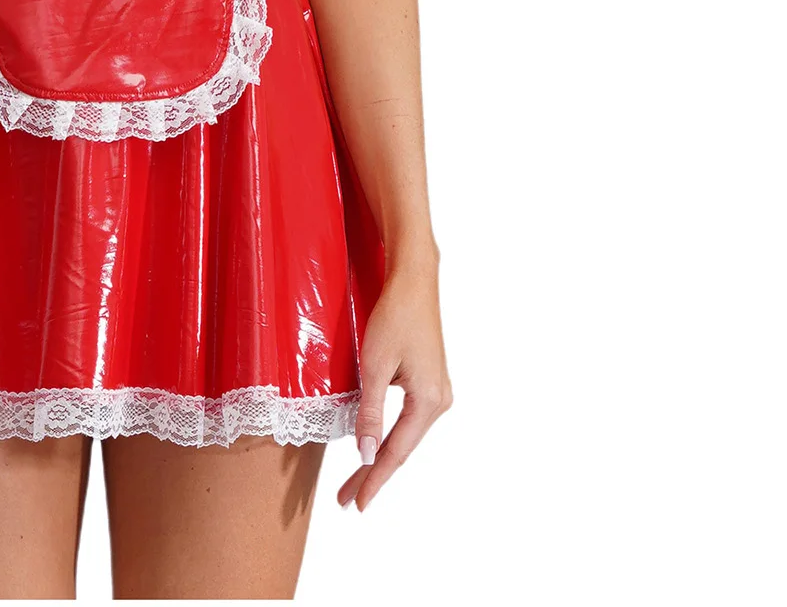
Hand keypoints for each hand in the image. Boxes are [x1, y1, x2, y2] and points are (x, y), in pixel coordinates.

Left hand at [337, 254, 451, 511]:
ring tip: (356, 480)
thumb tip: (363, 454)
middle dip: (373, 473)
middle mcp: (439, 402)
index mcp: (429, 402)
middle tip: (347, 499)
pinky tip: (373, 444)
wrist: (414, 281)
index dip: (374, 479)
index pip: (395, 452)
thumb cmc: (394, 317)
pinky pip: (408, 419)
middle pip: (401, 448)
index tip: (357, 504)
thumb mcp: (375, 366)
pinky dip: (389, 435)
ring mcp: (437, 392)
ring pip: (404, 435)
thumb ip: (370, 412)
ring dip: (380, 455)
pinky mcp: (429, 382)